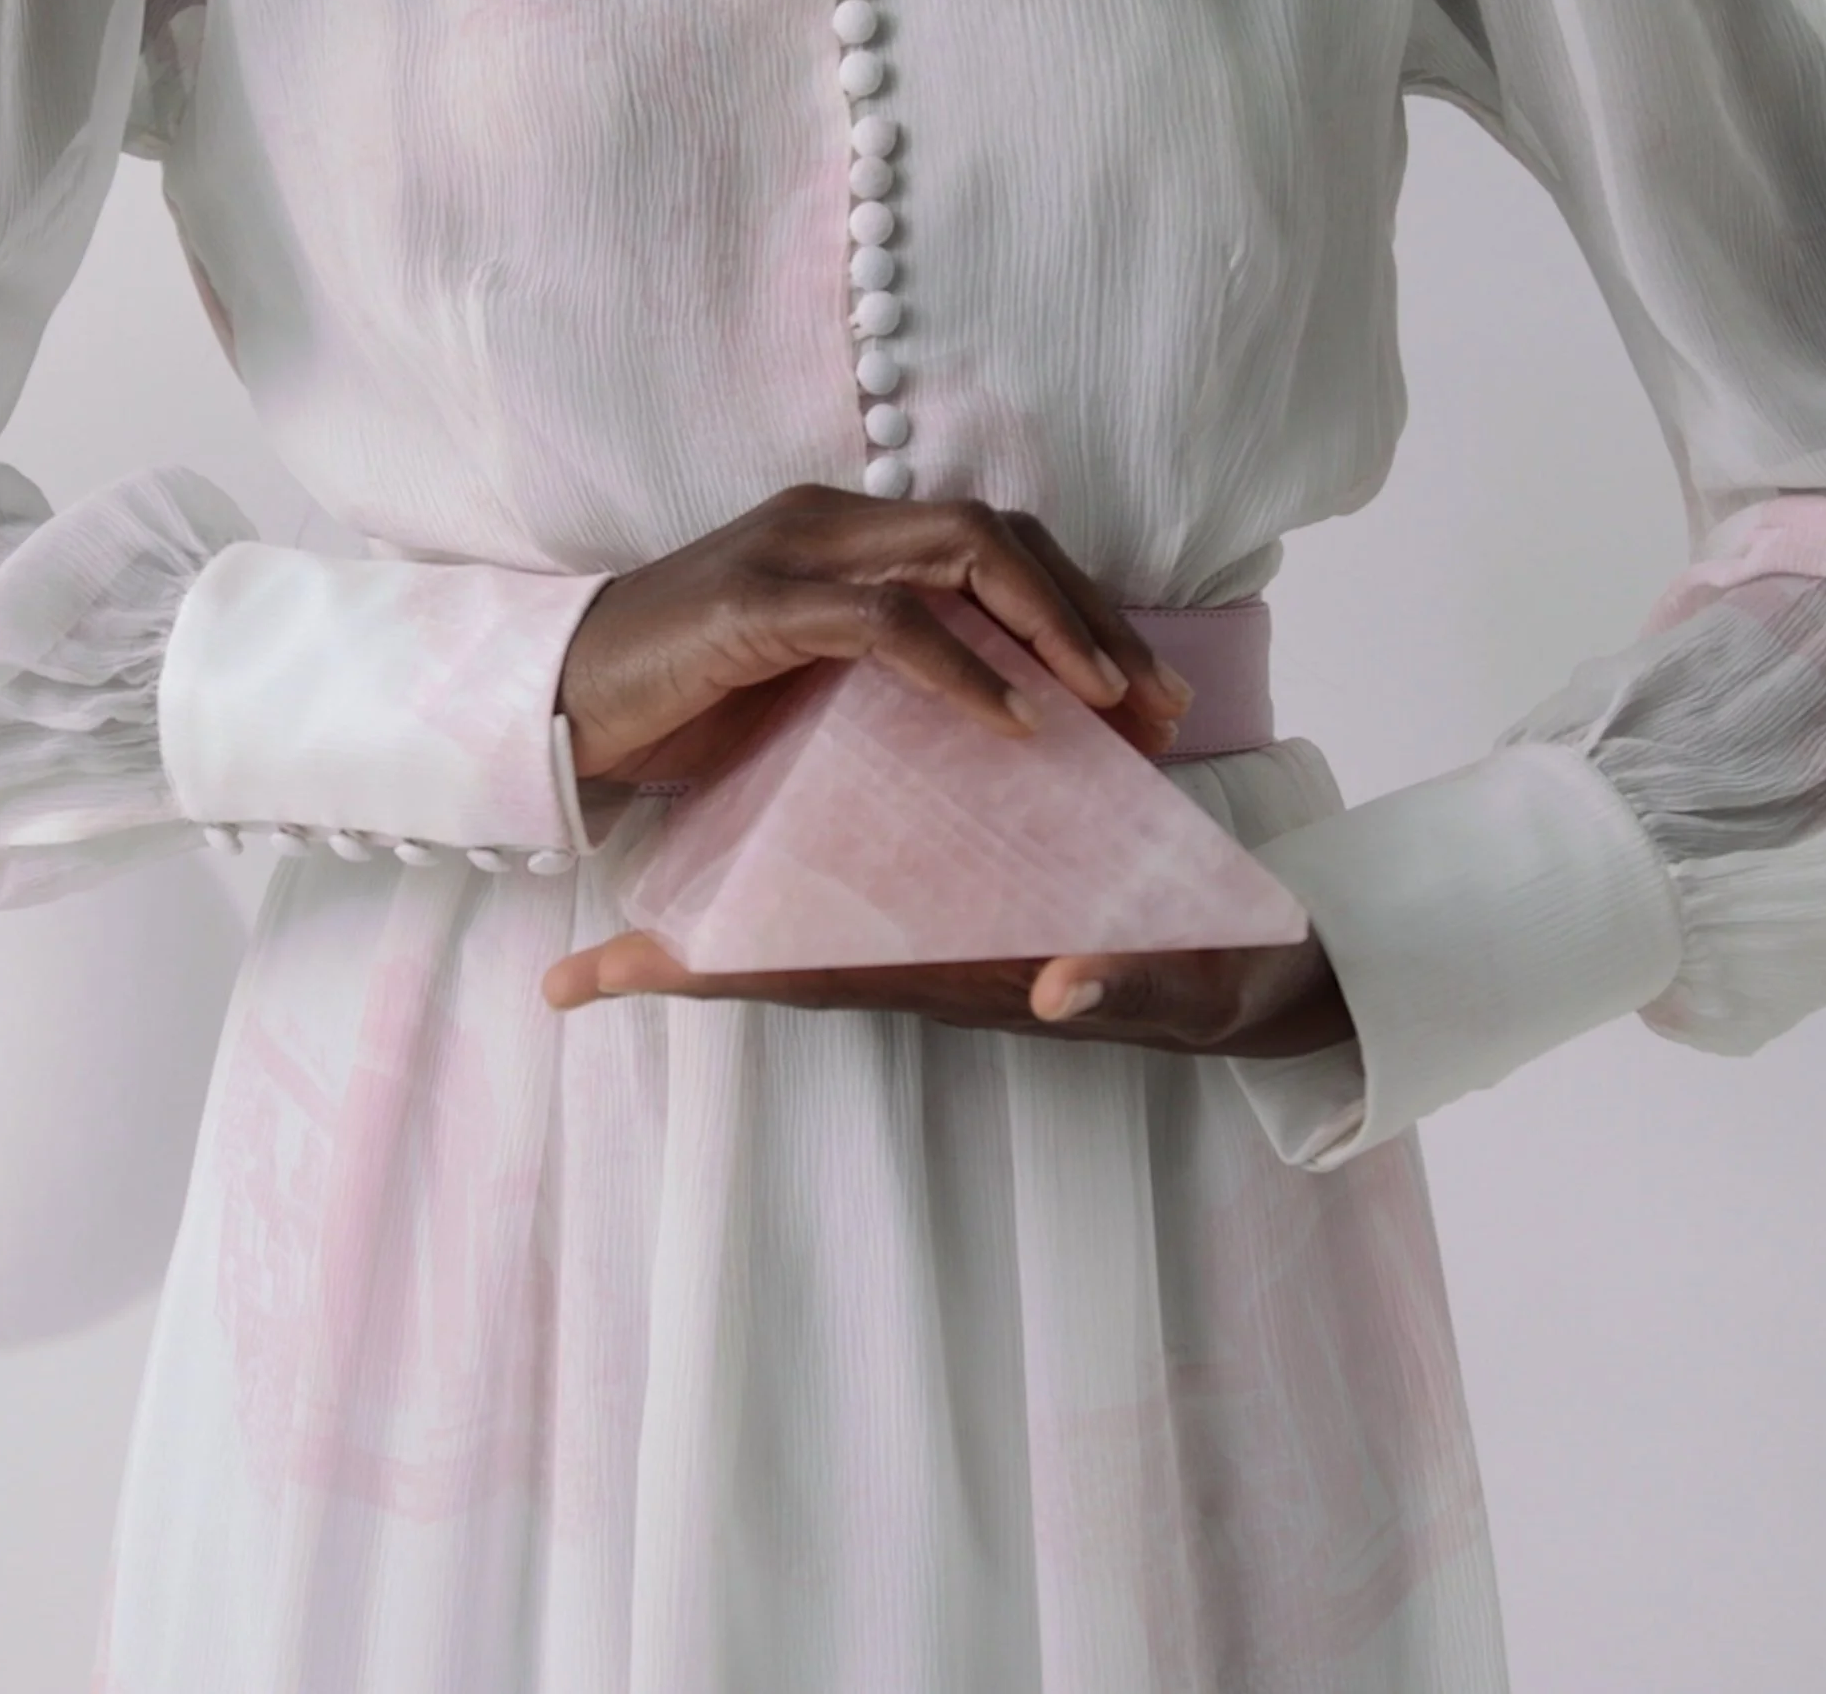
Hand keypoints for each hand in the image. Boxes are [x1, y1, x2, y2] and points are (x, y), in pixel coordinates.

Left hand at [542, 928, 1356, 1060]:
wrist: (1254, 974)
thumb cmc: (1214, 982)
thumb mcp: (1178, 982)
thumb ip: (1123, 981)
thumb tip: (1059, 987)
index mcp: (958, 972)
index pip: (816, 971)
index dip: (714, 974)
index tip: (606, 978)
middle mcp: (930, 955)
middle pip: (782, 957)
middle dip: (682, 965)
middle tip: (571, 970)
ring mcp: (942, 929)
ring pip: (815, 921)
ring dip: (729, 925)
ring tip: (628, 908)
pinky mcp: (970, 894)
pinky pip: (871, 889)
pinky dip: (807, 876)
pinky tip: (764, 837)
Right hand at [557, 484, 1194, 785]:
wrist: (553, 703)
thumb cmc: (677, 702)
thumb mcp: (803, 683)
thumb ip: (884, 676)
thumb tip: (995, 721)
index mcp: (845, 531)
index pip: (998, 542)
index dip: (1085, 608)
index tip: (1148, 694)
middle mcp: (829, 519)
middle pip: (1003, 535)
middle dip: (1097, 617)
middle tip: (1161, 707)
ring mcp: (792, 552)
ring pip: (963, 553)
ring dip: (1052, 629)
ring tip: (1110, 706)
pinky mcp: (755, 606)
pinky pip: (886, 623)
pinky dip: (961, 670)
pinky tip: (1014, 724)